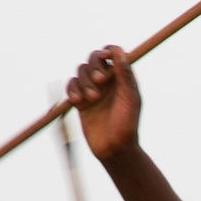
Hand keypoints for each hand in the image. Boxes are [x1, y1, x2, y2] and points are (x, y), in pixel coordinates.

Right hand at [67, 46, 141, 160]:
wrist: (114, 148)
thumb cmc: (127, 125)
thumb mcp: (130, 99)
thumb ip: (125, 75)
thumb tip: (119, 52)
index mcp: (122, 77)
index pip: (113, 54)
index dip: (108, 51)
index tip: (106, 57)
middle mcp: (107, 80)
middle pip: (94, 58)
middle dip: (95, 66)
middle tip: (100, 81)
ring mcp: (93, 89)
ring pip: (82, 71)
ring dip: (85, 82)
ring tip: (93, 99)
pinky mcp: (80, 100)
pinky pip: (71, 85)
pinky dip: (72, 89)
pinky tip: (78, 101)